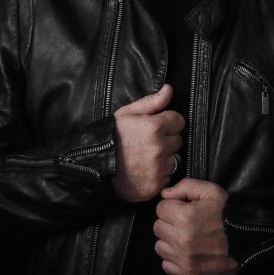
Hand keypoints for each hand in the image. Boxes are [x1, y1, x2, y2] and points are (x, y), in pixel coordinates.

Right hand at [112, 85, 184, 201]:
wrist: (94, 165)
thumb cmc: (110, 137)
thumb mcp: (127, 113)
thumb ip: (151, 102)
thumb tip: (169, 89)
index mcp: (154, 127)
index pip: (179, 121)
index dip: (169, 122)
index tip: (158, 126)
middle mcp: (159, 148)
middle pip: (178, 140)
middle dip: (167, 139)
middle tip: (148, 142)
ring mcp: (158, 168)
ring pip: (175, 159)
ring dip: (165, 157)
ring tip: (146, 157)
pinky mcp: (156, 185)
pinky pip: (168, 177)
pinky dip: (160, 174)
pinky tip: (145, 170)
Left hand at [154, 179, 237, 274]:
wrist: (245, 247)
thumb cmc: (228, 218)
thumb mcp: (213, 193)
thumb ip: (186, 186)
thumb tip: (165, 194)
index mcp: (185, 217)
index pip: (161, 208)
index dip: (174, 207)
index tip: (186, 210)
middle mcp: (181, 240)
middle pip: (158, 227)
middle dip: (170, 223)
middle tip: (187, 224)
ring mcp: (182, 259)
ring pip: (160, 246)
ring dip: (171, 241)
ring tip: (188, 238)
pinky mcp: (184, 273)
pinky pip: (167, 263)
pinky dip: (175, 258)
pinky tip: (189, 252)